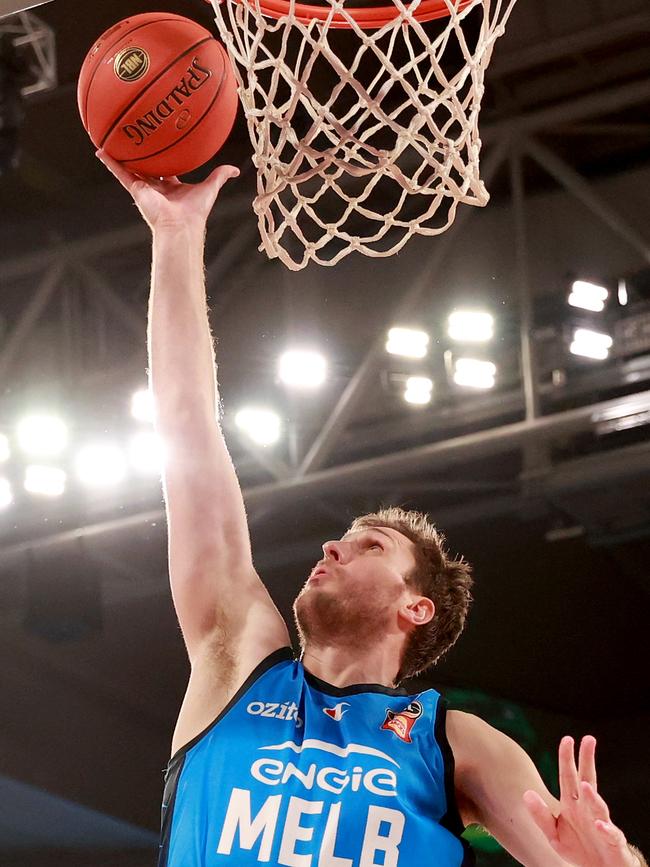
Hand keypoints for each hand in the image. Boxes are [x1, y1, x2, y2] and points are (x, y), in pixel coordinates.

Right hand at [95, 150, 239, 230]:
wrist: (181, 225)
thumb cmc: (195, 212)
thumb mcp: (210, 188)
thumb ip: (220, 177)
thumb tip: (235, 169)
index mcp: (172, 187)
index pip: (166, 170)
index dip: (163, 158)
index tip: (159, 146)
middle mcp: (157, 187)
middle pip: (147, 167)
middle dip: (141, 155)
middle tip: (134, 137)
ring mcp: (145, 188)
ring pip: (130, 167)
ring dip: (120, 155)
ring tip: (110, 139)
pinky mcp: (136, 190)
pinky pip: (120, 173)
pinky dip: (110, 163)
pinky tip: (100, 150)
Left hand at [524, 736, 637, 866]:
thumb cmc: (578, 849)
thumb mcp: (553, 835)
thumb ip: (540, 815)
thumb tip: (526, 793)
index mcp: (571, 805)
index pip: (569, 777)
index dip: (567, 759)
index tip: (567, 739)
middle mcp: (587, 809)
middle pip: (588, 780)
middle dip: (587, 760)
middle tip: (588, 739)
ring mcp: (601, 823)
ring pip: (598, 806)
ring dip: (592, 797)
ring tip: (585, 786)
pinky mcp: (613, 842)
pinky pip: (610, 834)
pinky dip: (605, 829)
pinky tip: (599, 825)